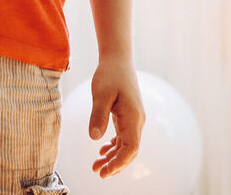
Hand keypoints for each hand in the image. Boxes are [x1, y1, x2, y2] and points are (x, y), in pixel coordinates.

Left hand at [88, 57, 144, 178]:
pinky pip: (123, 136)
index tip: (105, 171)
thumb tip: (94, 138)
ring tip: (96, 166)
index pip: (131, 148)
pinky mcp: (128, 115)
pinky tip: (102, 150)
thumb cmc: (110, 73)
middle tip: (98, 172)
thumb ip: (98, 115)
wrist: (118, 58)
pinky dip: (114, 146)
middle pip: (129, 151)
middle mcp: (137, 120)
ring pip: (126, 145)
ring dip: (113, 157)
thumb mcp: (101, 93)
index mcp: (133, 117)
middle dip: (115, 164)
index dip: (119, 163)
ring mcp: (133, 119)